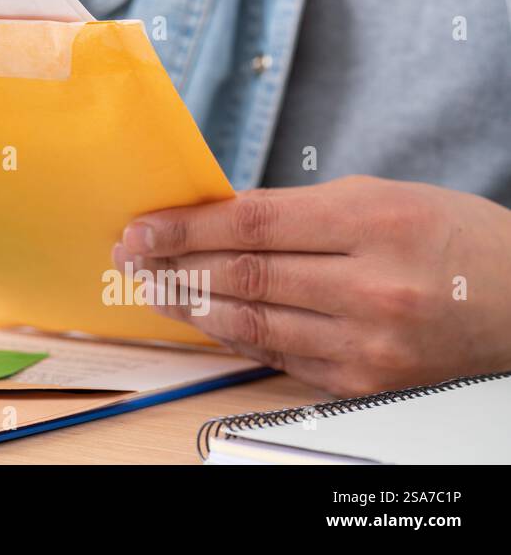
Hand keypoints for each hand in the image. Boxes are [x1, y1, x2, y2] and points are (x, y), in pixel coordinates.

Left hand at [113, 176, 510, 395]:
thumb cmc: (450, 239)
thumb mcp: (380, 198)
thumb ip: (297, 211)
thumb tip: (215, 217)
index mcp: (374, 223)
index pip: (252, 224)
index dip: (186, 226)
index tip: (142, 225)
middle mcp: (372, 287)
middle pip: (244, 276)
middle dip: (174, 264)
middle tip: (131, 256)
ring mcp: (370, 344)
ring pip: (253, 323)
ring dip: (190, 305)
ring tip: (151, 288)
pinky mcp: (366, 384)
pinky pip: (278, 358)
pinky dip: (233, 336)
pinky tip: (202, 318)